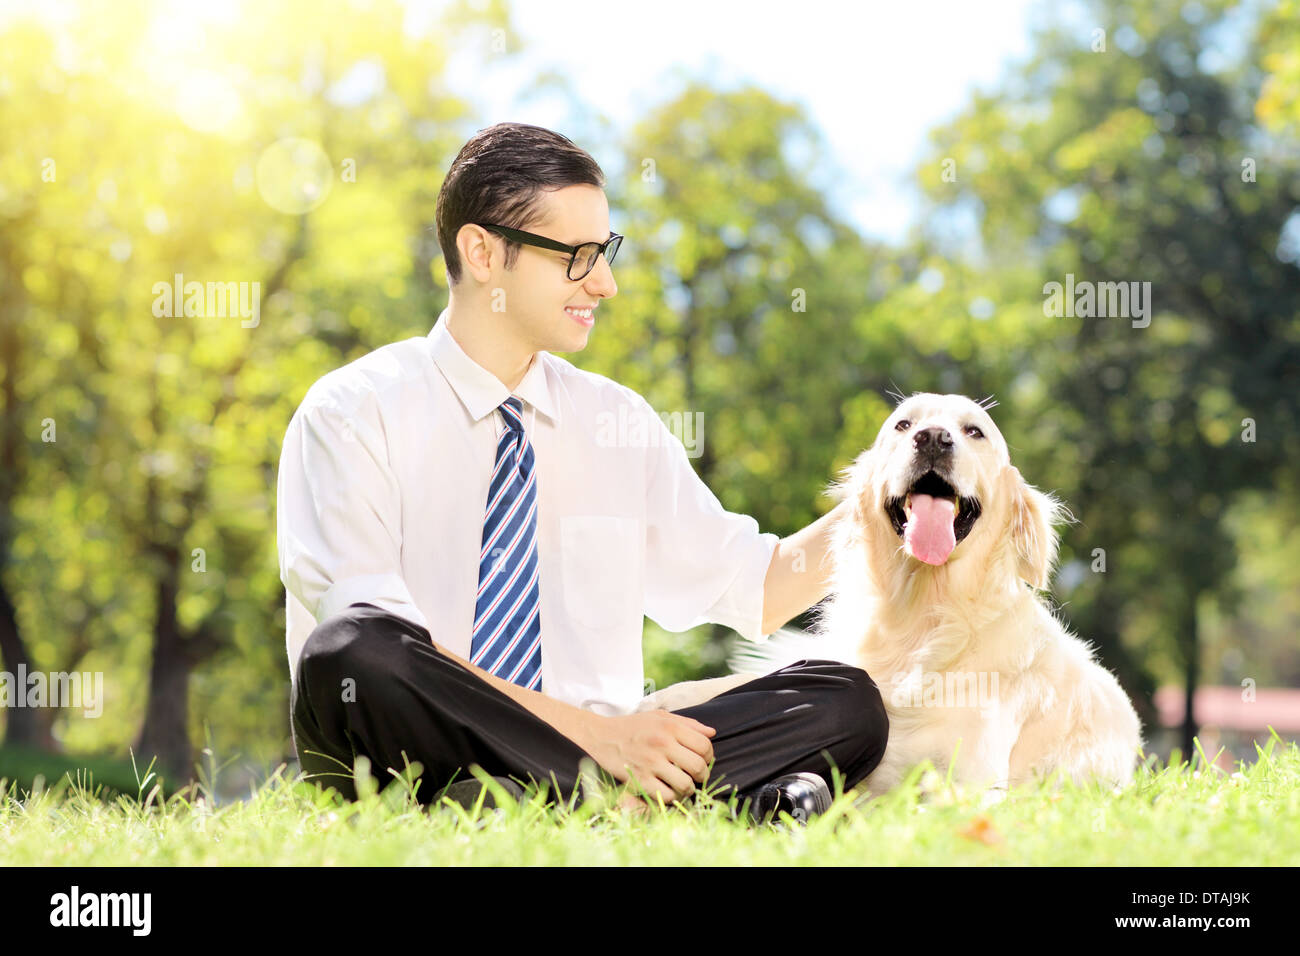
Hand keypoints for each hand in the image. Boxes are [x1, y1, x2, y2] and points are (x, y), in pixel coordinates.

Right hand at [576, 710, 716, 803]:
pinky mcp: (640, 780)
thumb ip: (687, 723)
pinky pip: (667, 795)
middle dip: (703, 775)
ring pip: (685, 784)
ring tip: (684, 785)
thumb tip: (712, 733)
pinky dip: (672, 796)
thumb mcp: (659, 716)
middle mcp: (662, 744)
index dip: (709, 756)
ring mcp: (651, 763)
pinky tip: (668, 790)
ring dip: (689, 788)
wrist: (599, 737)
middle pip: (698, 766)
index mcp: (670, 727)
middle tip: (697, 776)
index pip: (704, 745)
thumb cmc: (632, 726)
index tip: (703, 760)